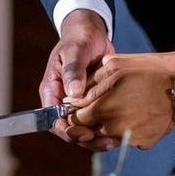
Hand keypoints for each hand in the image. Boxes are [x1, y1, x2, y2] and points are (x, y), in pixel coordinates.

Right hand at [40, 9, 117, 149]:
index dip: (66, 130)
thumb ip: (73, 70)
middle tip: (105, 142)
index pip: (53, 119)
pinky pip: (99, 121)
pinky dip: (108, 128)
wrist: (92, 33)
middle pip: (70, 130)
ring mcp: (80, 105)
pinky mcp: (95, 103)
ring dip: (99, 138)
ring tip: (116, 140)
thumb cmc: (78, 39)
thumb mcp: (74, 51)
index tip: (82, 133)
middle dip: (86, 139)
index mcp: (52, 92)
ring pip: (85, 129)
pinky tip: (123, 131)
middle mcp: (63, 103)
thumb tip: (73, 93)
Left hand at [69, 53, 174, 148]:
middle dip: (90, 120)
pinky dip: (126, 129)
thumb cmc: (149, 73)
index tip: (77, 106)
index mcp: (103, 109)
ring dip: (107, 125)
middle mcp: (113, 128)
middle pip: (90, 130)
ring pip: (107, 136)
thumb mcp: (115, 68)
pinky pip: (126, 139)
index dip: (74, 112)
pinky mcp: (142, 143)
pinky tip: (135, 114)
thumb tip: (75, 96)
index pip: (75, 119)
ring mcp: (128, 138)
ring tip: (119, 107)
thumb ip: (90, 83)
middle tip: (100, 105)